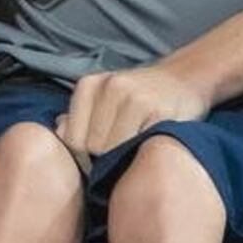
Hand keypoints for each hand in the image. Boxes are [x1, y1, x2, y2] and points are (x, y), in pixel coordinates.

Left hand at [56, 62, 212, 160]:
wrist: (184, 79)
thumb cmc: (138, 97)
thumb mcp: (103, 99)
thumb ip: (78, 117)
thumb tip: (59, 132)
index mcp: (90, 84)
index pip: (72, 139)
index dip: (83, 159)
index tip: (98, 162)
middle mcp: (111, 87)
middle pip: (92, 147)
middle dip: (102, 160)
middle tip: (118, 159)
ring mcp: (137, 98)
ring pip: (114, 150)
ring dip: (122, 159)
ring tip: (132, 154)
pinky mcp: (160, 112)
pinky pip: (140, 147)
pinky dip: (141, 154)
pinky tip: (147, 148)